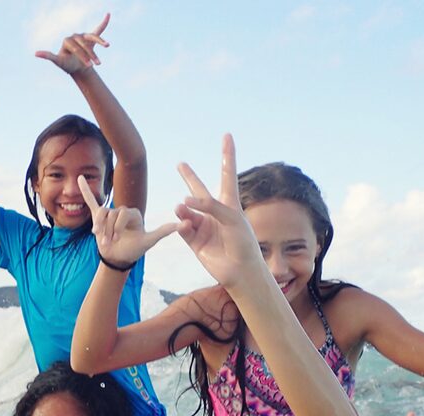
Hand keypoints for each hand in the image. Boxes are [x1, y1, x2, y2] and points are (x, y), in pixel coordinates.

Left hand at [35, 13, 110, 75]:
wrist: (77, 68)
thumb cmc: (67, 65)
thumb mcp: (58, 62)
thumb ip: (49, 56)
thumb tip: (35, 53)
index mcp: (67, 41)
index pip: (76, 47)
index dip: (83, 56)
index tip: (89, 66)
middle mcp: (75, 36)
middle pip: (85, 44)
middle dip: (91, 54)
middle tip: (98, 64)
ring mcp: (84, 36)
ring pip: (93, 37)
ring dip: (100, 42)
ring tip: (107, 45)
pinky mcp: (91, 38)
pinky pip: (98, 29)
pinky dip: (103, 23)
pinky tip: (108, 15)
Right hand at [78, 176, 178, 267]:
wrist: (118, 258)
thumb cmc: (134, 250)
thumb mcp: (149, 241)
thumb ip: (164, 231)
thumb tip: (185, 224)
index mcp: (134, 214)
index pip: (123, 213)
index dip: (118, 226)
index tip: (117, 239)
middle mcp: (122, 211)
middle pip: (111, 214)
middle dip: (108, 229)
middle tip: (108, 243)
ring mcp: (110, 213)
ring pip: (101, 213)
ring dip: (98, 226)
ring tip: (99, 237)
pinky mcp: (99, 216)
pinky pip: (92, 201)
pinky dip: (86, 191)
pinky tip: (80, 179)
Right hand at [175, 134, 264, 287]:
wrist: (239, 270)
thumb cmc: (242, 242)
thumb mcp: (231, 218)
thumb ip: (209, 206)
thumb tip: (183, 203)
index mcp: (230, 203)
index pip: (227, 174)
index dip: (227, 155)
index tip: (227, 136)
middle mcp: (214, 212)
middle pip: (199, 190)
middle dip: (190, 177)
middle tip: (180, 164)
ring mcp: (203, 225)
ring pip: (187, 210)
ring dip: (184, 208)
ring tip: (183, 207)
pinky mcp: (194, 239)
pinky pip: (183, 226)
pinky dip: (183, 223)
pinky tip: (185, 223)